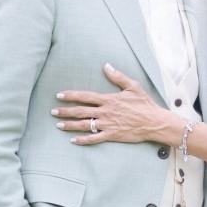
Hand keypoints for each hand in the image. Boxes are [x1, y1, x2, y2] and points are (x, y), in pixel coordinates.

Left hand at [53, 64, 174, 145]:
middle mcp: (105, 112)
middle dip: (65, 111)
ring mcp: (107, 124)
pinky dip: (83, 140)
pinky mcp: (111, 135)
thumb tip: (106, 66)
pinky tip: (73, 140)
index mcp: (109, 99)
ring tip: (58, 125)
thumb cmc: (145, 104)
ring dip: (70, 125)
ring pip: (84, 125)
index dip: (71, 95)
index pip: (85, 96)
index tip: (59, 95)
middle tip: (53, 111)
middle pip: (80, 111)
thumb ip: (118, 76)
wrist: (154, 122)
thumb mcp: (133, 86)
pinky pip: (94, 138)